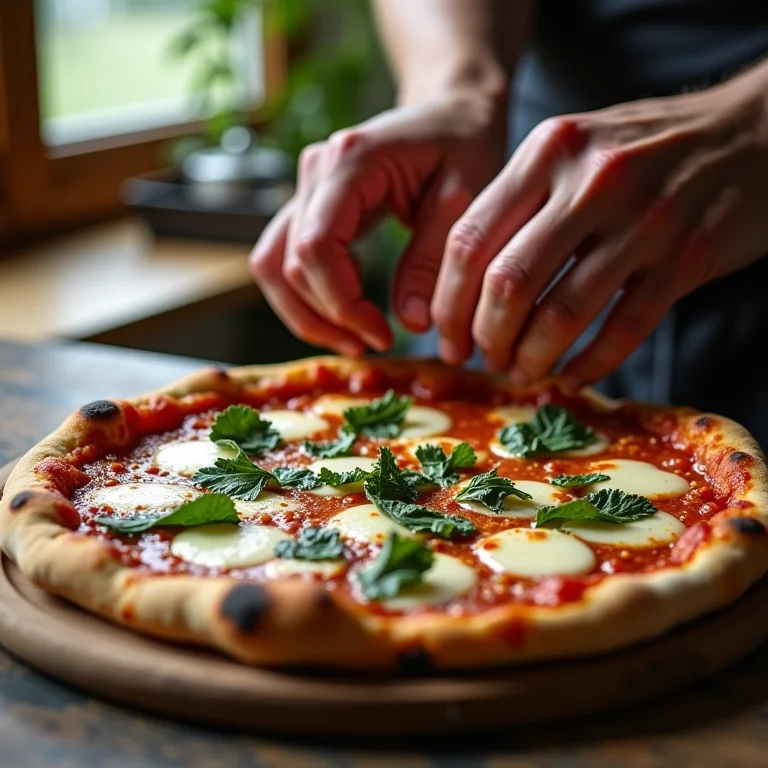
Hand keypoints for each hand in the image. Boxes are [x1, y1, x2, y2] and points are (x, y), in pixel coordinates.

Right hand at [249, 91, 506, 355]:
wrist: (453, 113)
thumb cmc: (465, 146)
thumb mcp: (464, 201)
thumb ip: (431, 261)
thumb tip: (409, 324)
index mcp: (351, 162)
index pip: (315, 247)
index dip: (341, 303)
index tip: (384, 335)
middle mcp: (315, 171)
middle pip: (290, 264)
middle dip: (328, 317)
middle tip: (376, 344)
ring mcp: (306, 188)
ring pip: (274, 266)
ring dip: (307, 314)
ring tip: (355, 341)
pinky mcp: (309, 207)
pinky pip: (284, 260)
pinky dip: (307, 297)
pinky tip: (347, 313)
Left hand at [432, 63, 767, 386]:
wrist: (752, 131)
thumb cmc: (645, 148)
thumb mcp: (573, 150)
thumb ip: (519, 201)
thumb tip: (462, 284)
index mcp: (548, 152)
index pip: (469, 241)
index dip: (448, 303)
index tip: (447, 339)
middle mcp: (592, 182)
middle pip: (507, 283)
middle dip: (485, 338)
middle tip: (484, 360)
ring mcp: (644, 221)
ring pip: (562, 314)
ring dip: (531, 358)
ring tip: (523, 372)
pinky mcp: (687, 258)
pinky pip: (624, 330)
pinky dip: (589, 364)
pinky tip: (570, 376)